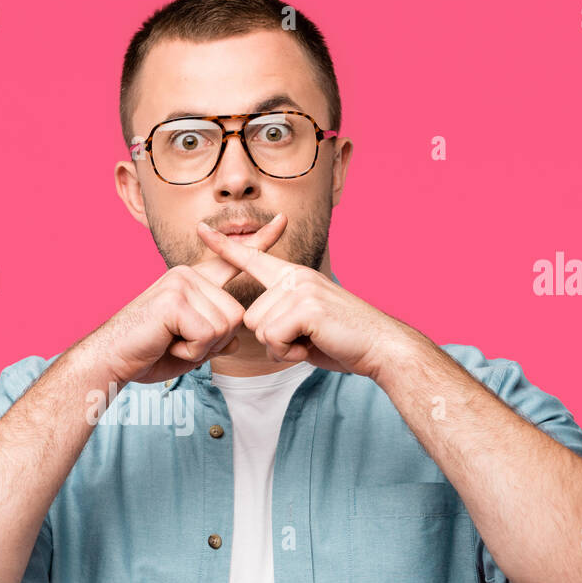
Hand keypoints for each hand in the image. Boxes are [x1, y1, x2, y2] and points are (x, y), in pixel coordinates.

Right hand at [84, 214, 288, 384]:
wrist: (110, 359)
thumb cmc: (146, 353)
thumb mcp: (189, 347)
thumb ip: (214, 338)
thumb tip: (235, 338)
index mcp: (193, 282)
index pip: (231, 261)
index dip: (259, 243)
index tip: (282, 221)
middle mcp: (188, 275)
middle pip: (236, 316)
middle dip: (213, 343)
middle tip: (178, 342)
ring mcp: (181, 283)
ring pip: (225, 326)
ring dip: (201, 348)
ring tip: (171, 342)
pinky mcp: (174, 299)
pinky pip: (207, 335)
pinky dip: (191, 351)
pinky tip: (168, 344)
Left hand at [195, 220, 407, 379]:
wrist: (381, 347)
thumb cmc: (344, 340)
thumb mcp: (307, 323)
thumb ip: (282, 317)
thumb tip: (260, 328)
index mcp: (293, 276)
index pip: (253, 258)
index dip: (224, 247)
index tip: (200, 230)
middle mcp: (294, 277)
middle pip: (250, 316)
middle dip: (272, 339)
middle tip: (304, 339)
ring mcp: (300, 289)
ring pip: (259, 329)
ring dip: (281, 347)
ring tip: (310, 341)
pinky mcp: (306, 306)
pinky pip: (273, 338)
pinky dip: (288, 352)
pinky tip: (311, 346)